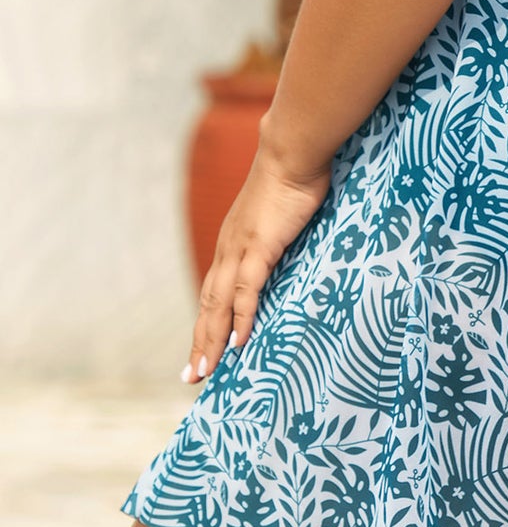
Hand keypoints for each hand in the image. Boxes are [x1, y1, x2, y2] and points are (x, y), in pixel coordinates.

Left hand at [181, 140, 331, 383]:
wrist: (292, 148)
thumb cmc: (295, 175)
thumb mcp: (284, 214)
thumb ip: (282, 235)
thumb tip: (291, 248)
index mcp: (233, 242)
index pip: (214, 291)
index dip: (207, 322)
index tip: (202, 351)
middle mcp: (229, 248)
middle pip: (208, 304)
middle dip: (200, 342)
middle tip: (192, 378)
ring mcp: (241, 248)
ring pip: (218, 304)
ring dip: (211, 340)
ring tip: (205, 371)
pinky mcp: (259, 246)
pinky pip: (246, 290)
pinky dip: (240, 318)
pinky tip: (238, 342)